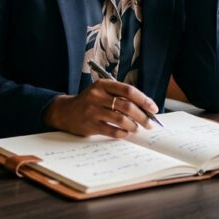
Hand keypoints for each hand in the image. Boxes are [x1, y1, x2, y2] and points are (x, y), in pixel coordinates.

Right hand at [43, 80, 157, 137]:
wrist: (65, 112)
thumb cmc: (90, 102)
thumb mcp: (101, 92)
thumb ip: (119, 97)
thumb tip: (145, 109)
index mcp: (102, 84)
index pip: (128, 90)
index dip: (144, 100)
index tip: (153, 108)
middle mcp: (97, 96)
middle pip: (127, 106)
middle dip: (142, 116)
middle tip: (149, 124)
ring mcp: (92, 110)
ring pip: (121, 119)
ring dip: (134, 126)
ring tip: (137, 129)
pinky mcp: (90, 125)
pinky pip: (112, 130)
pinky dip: (123, 133)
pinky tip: (126, 133)